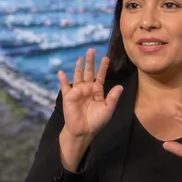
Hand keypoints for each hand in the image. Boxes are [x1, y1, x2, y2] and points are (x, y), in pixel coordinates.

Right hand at [57, 49, 122, 167]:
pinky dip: (63, 80)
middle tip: (92, 50)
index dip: (103, 67)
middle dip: (90, 62)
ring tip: (80, 57)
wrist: (84, 131)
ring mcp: (78, 92)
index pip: (100, 76)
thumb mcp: (108, 109)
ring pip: (78, 76)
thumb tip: (120, 86)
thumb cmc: (96, 121)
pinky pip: (65, 87)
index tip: (106, 57)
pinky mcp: (69, 97)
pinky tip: (61, 72)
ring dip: (79, 67)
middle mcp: (87, 89)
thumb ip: (113, 97)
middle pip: (89, 72)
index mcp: (97, 91)